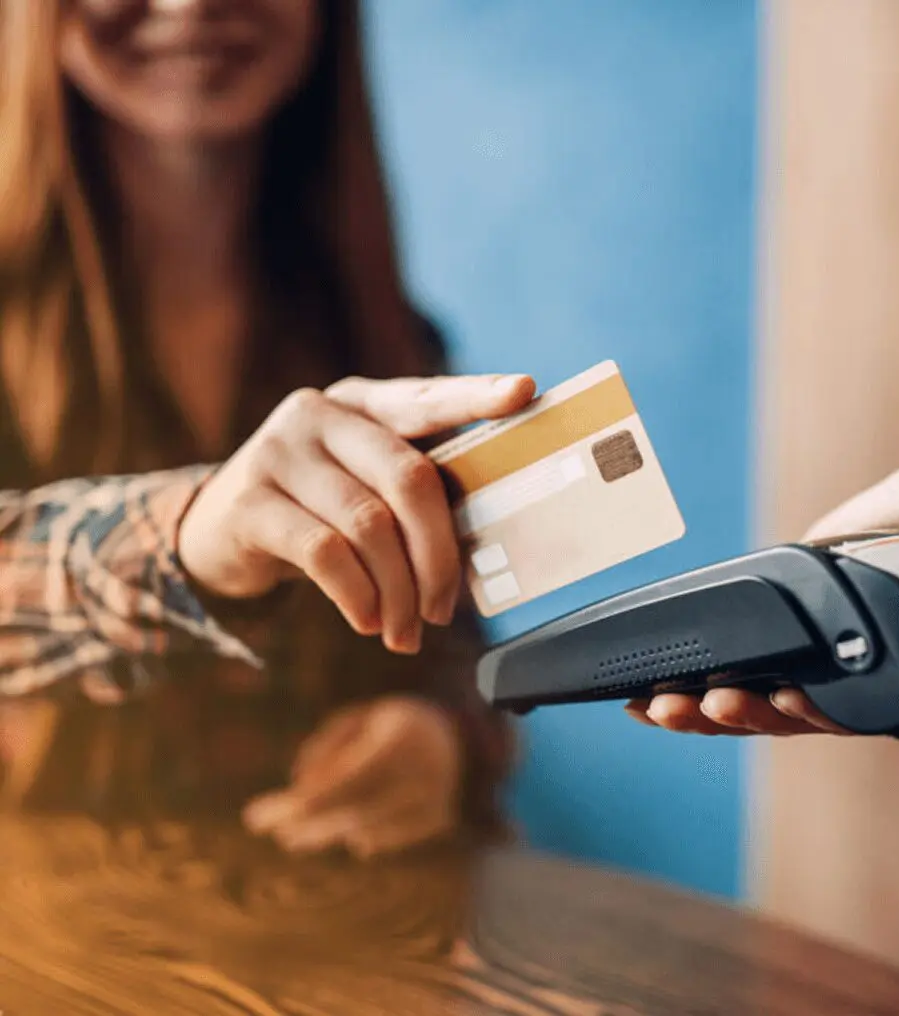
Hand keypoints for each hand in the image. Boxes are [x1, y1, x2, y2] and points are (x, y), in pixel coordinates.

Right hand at [178, 374, 535, 653]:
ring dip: (397, 591)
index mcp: (363, 403)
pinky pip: (324, 553)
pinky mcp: (250, 501)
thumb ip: (410, 490)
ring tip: (404, 632)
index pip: (427, 397)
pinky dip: (357, 595)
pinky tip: (366, 621)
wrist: (216, 531)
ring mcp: (279, 452)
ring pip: (369, 524)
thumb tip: (484, 547)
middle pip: (408, 477)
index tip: (525, 393)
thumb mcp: (361, 484)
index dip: (476, 397)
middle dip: (438, 554)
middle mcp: (320, 414)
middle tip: (445, 610)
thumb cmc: (317, 510)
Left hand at [242, 696, 461, 858]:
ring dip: (325, 833)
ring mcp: (432, 801)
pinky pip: (385, 837)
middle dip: (305, 824)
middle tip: (275, 830)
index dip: (296, 804)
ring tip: (294, 836)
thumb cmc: (393, 724)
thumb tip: (299, 789)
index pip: (337, 785)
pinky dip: (360, 834)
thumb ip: (325, 750)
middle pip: (347, 812)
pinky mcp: (436, 820)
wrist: (458, 736)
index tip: (257, 816)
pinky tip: (344, 834)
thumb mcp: (357, 721)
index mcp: (398, 742)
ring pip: (363, 829)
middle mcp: (418, 774)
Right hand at [627, 458, 898, 737]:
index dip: (704, 698)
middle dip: (718, 717)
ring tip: (724, 702)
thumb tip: (773, 568)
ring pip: (830, 725)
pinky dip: (871, 720)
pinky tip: (807, 704)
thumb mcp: (869, 520)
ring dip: (769, 719)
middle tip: (668, 706)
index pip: (760, 685)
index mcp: (836, 650)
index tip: (648, 697)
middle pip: (780, 717)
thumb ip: (826, 546)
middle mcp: (867, 678)